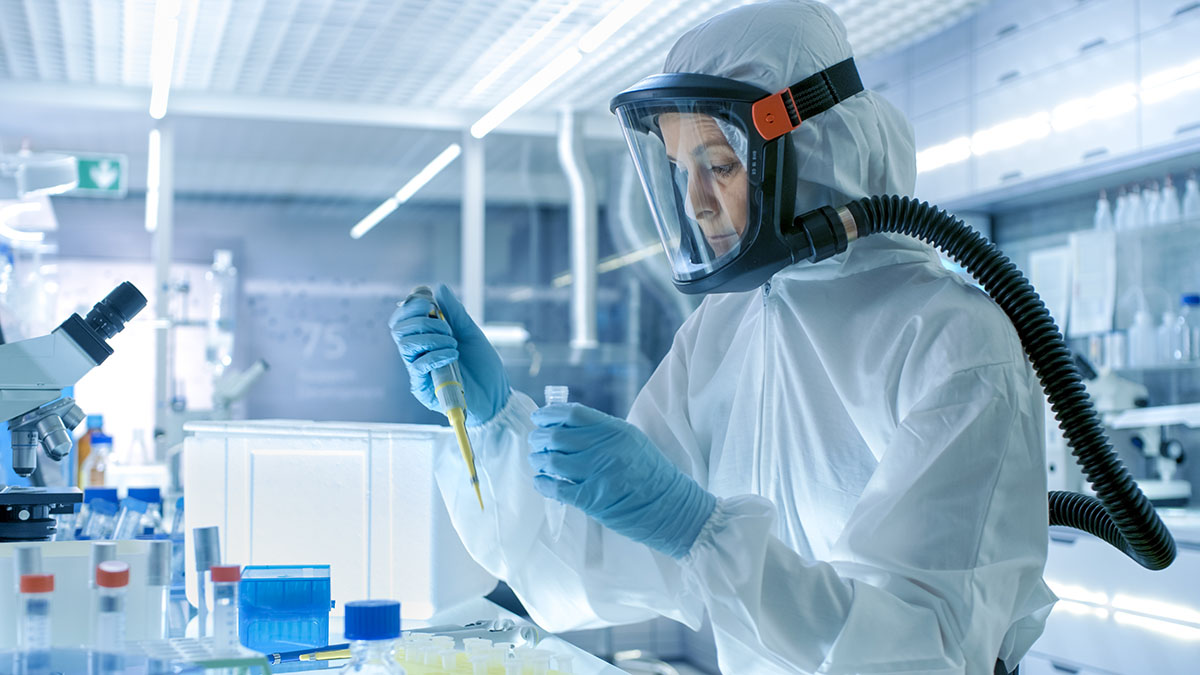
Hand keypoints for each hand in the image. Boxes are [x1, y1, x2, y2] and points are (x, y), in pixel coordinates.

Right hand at [389, 283, 510, 425]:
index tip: (429, 301)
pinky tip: (452, 356)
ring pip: (405, 344)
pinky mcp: (422, 386)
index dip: (411, 304)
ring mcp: (418, 369)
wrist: (496, 394)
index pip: (403, 317)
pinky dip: (435, 355)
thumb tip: (438, 287)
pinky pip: (417, 365)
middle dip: (423, 321)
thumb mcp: (471, 332)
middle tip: (448, 328)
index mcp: (426, 336)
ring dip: (431, 338)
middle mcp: (418, 351)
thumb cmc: (483, 365)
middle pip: (398, 328)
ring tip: (453, 344)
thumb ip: (454, 312)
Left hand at [528, 403, 715, 558]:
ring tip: (539, 461)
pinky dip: (543, 484)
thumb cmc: (651, 474)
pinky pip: (557, 488)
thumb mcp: (632, 441)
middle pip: (557, 436)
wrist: (672, 507)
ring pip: (553, 461)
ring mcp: (598, 474)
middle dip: (540, 439)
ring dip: (539, 460)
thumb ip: (603, 432)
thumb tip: (566, 426)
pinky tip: (541, 482)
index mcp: (616, 430)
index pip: (572, 414)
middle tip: (536, 443)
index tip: (538, 418)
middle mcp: (605, 448)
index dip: (549, 414)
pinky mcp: (593, 500)